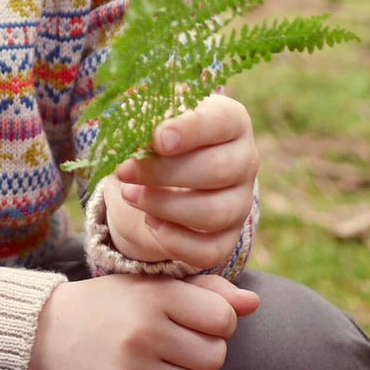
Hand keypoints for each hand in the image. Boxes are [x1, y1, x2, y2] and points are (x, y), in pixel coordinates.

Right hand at [28, 272, 259, 369]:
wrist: (48, 336)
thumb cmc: (113, 306)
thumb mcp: (152, 285)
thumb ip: (206, 291)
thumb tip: (254, 304)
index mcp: (153, 295)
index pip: (223, 318)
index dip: (215, 321)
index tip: (192, 319)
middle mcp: (143, 333)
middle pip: (215, 356)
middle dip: (201, 352)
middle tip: (171, 343)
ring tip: (159, 367)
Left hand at [103, 94, 258, 268]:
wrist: (158, 176)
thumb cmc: (157, 135)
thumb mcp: (151, 118)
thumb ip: (146, 120)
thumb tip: (134, 135)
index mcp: (231, 120)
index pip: (222, 121)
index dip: (190, 130)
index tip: (158, 139)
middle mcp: (245, 160)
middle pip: (218, 170)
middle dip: (164, 172)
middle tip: (124, 170)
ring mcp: (240, 202)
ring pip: (215, 213)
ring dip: (165, 206)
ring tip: (130, 195)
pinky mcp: (228, 237)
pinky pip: (210, 251)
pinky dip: (176, 241)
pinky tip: (150, 222)